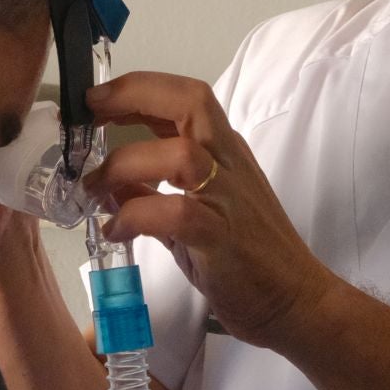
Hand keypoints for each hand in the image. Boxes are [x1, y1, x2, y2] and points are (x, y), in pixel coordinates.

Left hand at [85, 71, 338, 350]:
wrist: (298, 300)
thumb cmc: (248, 258)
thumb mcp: (193, 216)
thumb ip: (150, 195)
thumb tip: (105, 185)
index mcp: (224, 152)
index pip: (186, 98)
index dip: (138, 88)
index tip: (98, 99)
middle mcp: (229, 163)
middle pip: (191, 103)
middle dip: (134, 96)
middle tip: (91, 112)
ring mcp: (229, 198)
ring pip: (180, 154)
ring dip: (126, 163)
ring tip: (94, 187)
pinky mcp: (223, 237)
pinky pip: (175, 213)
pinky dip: (136, 216)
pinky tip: (117, 231)